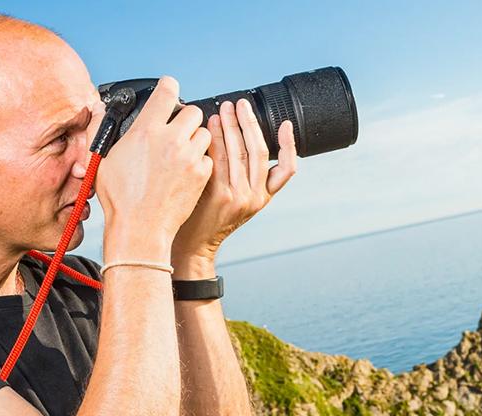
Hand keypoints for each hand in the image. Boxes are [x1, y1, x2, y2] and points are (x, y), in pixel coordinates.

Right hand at [95, 77, 212, 258]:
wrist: (140, 229)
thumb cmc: (120, 200)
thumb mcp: (102, 160)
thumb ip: (102, 130)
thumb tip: (99, 111)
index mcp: (146, 131)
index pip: (167, 91)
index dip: (168, 87)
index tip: (169, 89)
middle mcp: (171, 139)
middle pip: (192, 111)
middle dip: (184, 119)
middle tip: (174, 132)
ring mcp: (189, 157)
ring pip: (204, 133)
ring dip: (194, 139)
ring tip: (180, 154)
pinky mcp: (201, 174)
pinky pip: (208, 157)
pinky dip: (199, 162)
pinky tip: (185, 172)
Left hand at [171, 98, 296, 263]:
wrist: (191, 245)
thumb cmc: (207, 218)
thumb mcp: (235, 202)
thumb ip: (242, 177)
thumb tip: (239, 138)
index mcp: (263, 198)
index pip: (286, 169)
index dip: (289, 144)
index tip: (285, 123)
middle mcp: (254, 197)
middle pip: (259, 151)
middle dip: (250, 123)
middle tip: (240, 104)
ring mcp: (237, 196)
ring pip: (240, 152)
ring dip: (232, 126)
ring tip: (224, 110)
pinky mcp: (219, 195)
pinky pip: (220, 159)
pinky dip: (216, 140)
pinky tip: (211, 128)